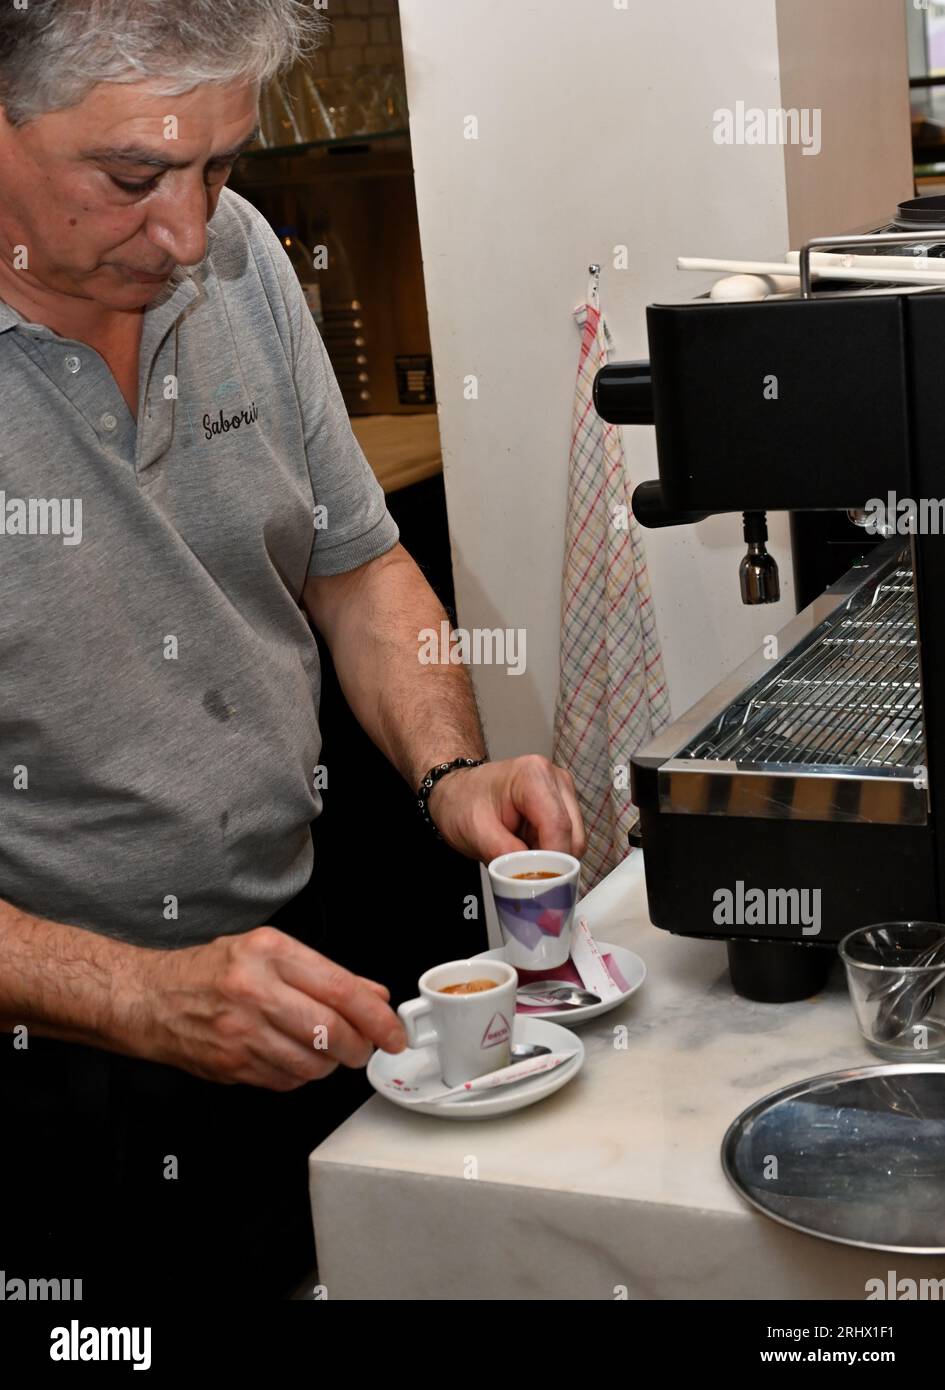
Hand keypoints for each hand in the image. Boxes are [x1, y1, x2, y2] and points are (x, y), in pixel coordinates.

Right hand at [124, 927, 406, 1090]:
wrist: (149, 999)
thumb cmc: (209, 972)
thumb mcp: (268, 951)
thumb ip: (325, 973)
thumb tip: (373, 996)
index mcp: (268, 953)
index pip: (340, 988)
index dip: (376, 1017)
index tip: (393, 1031)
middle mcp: (254, 990)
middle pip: (332, 1032)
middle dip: (359, 1047)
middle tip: (363, 1047)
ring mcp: (241, 1032)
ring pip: (313, 1064)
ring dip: (330, 1064)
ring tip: (322, 1049)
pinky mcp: (231, 1065)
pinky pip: (287, 1081)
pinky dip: (300, 1074)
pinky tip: (290, 1056)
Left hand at [426, 754, 585, 861]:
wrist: (458, 791)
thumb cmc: (463, 802)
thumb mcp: (474, 831)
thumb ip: (504, 853)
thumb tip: (532, 875)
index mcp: (533, 776)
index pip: (558, 825)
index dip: (553, 860)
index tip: (540, 884)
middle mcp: (555, 779)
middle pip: (572, 835)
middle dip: (553, 862)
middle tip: (525, 876)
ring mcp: (562, 791)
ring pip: (574, 840)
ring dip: (552, 857)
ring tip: (521, 856)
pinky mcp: (563, 804)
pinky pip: (568, 838)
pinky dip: (550, 851)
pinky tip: (527, 848)